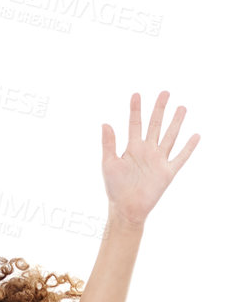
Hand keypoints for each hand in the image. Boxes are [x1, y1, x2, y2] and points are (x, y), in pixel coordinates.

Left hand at [102, 92, 198, 225]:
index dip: (135, 110)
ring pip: (170, 136)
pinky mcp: (167, 172)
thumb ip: (109, 144)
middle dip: (160, 109)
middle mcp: (147, 151)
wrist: (126, 209)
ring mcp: (158, 160)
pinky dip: (189, 147)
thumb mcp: (109, 164)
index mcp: (132, 148)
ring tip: (182, 108)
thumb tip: (105, 123)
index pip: (135, 124)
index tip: (136, 94)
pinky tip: (195, 136)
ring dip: (176, 122)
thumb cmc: (115, 188)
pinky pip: (181, 157)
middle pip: (155, 125)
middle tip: (165, 93)